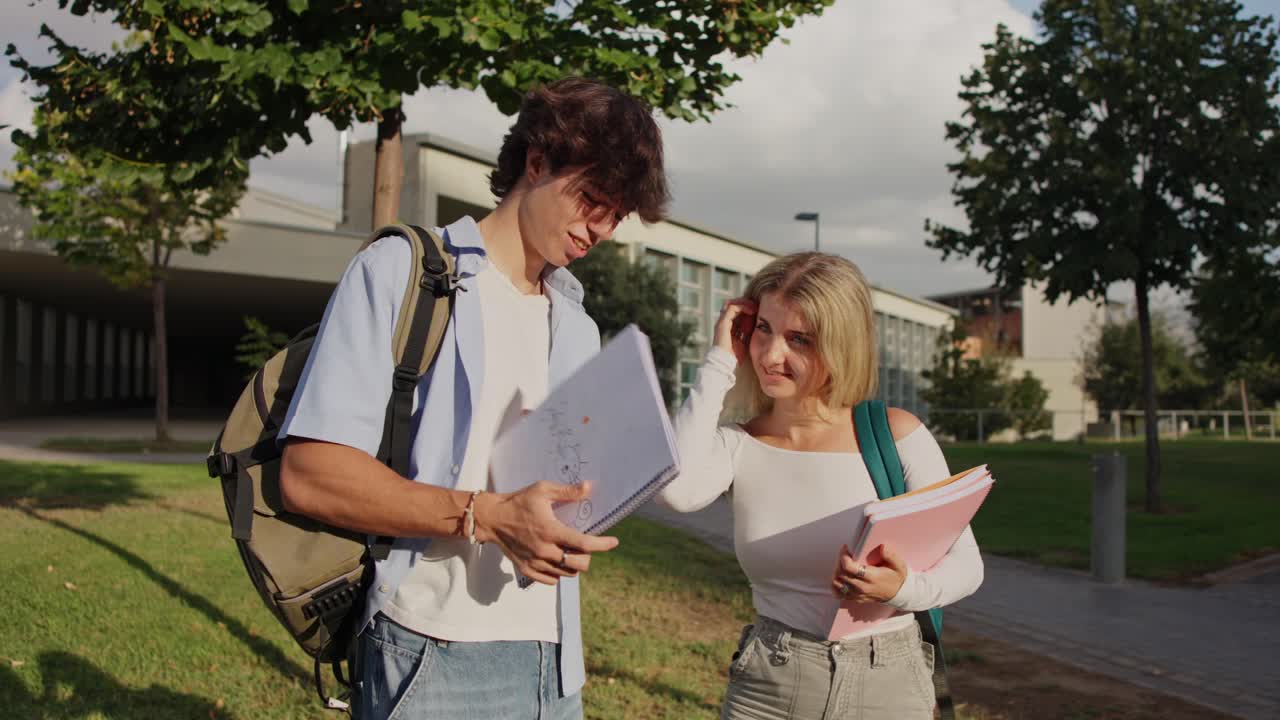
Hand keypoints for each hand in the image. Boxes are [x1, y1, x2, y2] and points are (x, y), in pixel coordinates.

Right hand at [475, 481, 618, 585]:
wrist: (492, 518)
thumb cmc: (518, 502)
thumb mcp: (542, 490)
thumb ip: (567, 492)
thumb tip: (589, 487)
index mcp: (550, 530)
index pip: (583, 544)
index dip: (602, 544)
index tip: (614, 542)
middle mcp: (544, 550)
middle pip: (578, 565)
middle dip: (588, 556)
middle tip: (584, 545)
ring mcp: (535, 562)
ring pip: (566, 574)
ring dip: (573, 564)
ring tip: (570, 551)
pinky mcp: (526, 570)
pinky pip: (551, 580)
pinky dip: (558, 573)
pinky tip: (556, 560)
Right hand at [713, 298, 756, 364]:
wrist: (725, 362)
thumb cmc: (735, 356)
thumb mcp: (744, 341)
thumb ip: (748, 333)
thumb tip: (758, 327)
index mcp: (728, 327)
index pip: (736, 311)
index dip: (746, 308)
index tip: (757, 309)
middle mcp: (724, 322)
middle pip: (732, 305)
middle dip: (745, 303)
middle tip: (756, 305)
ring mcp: (722, 321)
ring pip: (731, 303)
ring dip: (744, 303)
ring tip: (754, 306)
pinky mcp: (723, 322)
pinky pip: (732, 308)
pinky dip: (742, 306)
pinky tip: (751, 310)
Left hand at [831, 544, 907, 603]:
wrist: (899, 595)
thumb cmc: (896, 578)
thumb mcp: (899, 565)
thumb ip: (891, 555)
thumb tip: (882, 547)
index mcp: (871, 577)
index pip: (849, 567)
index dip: (844, 556)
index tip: (847, 548)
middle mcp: (862, 587)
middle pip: (841, 573)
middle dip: (839, 561)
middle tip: (845, 554)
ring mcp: (857, 594)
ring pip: (837, 583)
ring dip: (837, 571)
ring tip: (843, 564)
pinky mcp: (855, 598)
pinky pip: (838, 593)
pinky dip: (836, 584)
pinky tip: (841, 576)